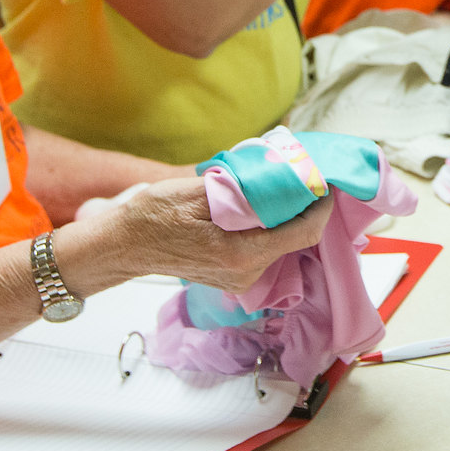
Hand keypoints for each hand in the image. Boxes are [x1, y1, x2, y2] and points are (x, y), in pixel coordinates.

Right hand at [107, 178, 334, 292]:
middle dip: (302, 207)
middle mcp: (246, 273)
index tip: (326, 182)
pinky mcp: (234, 276)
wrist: (123, 245)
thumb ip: (241, 186)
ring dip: (284, 215)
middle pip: (294, 238)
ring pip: (279, 243)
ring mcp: (240, 279)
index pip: (302, 232)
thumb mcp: (196, 192)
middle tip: (303, 176)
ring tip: (279, 186)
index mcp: (240, 254)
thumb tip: (277, 171)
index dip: (321, 206)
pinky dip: (268, 227)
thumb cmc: (152, 217)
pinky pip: (264, 249)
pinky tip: (259, 206)